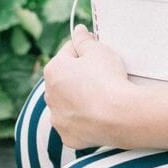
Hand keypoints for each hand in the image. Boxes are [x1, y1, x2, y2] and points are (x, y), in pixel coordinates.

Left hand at [43, 25, 135, 148]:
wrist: (118, 115)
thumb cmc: (106, 78)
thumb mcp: (98, 50)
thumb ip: (84, 40)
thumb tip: (78, 30)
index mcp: (53, 70)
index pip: (69, 51)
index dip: (86, 50)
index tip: (99, 54)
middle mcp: (49, 95)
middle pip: (66, 78)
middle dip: (80, 75)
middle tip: (102, 74)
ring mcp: (57, 118)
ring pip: (68, 102)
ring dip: (79, 97)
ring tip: (101, 95)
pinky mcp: (68, 136)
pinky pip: (75, 123)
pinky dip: (84, 118)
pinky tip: (99, 113)